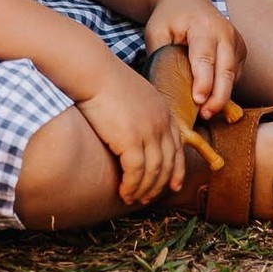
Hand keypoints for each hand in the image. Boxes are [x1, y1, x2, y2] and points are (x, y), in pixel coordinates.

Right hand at [76, 56, 185, 206]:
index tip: (173, 185)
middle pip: (168, 163)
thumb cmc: (107, 83)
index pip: (178, 146)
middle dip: (160, 185)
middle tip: (147, 199)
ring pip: (153, 172)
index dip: (177, 168)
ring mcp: (149, 131)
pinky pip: (136, 173)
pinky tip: (123, 193)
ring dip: (143, 190)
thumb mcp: (136, 97)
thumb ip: (143, 114)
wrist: (94, 72)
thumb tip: (138, 133)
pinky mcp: (132, 140)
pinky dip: (131, 187)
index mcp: (164, 111)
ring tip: (132, 199)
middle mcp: (161, 122)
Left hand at [145, 0, 246, 118]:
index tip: (198, 101)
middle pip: (226, 70)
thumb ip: (159, 57)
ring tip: (206, 113)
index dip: (203, 82)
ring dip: (222, 96)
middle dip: (218, 96)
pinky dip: (226, 88)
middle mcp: (224, 31)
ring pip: (234, 75)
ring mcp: (236, 39)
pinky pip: (237, 74)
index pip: (204, 57)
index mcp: (202, 25)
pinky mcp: (240, 48)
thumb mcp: (156, 32)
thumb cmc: (168, 18)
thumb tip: (161, 91)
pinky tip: (212, 98)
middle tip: (205, 115)